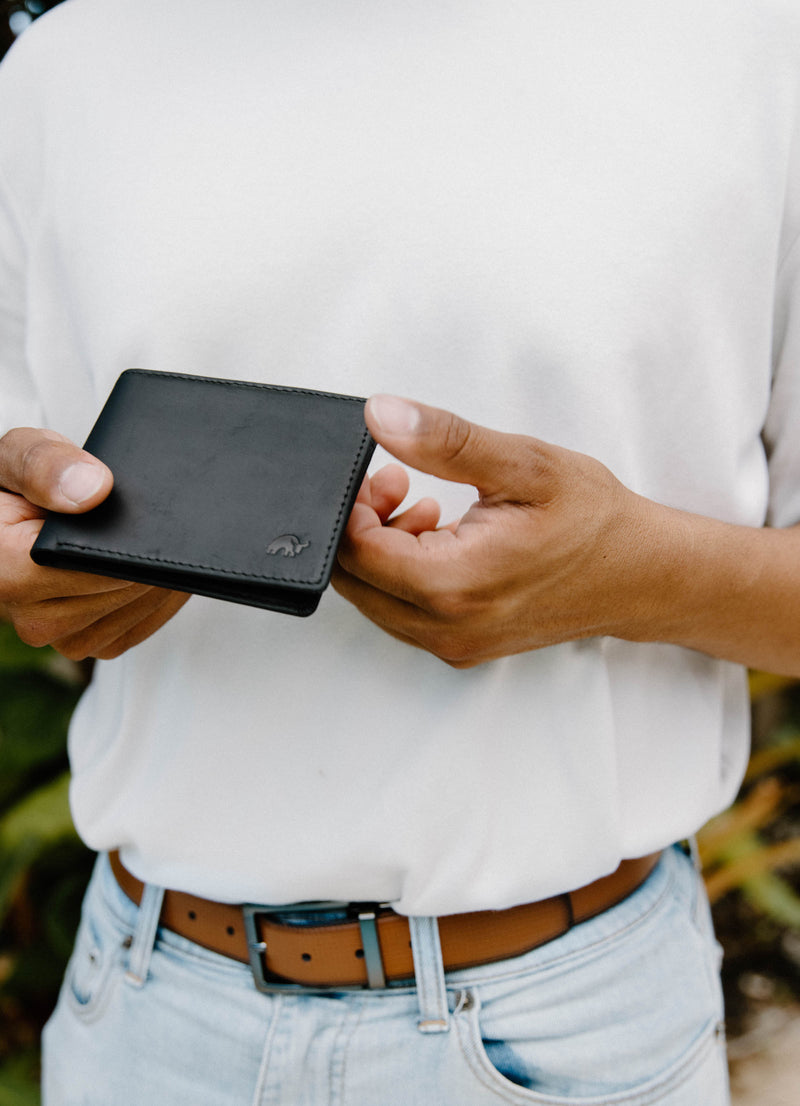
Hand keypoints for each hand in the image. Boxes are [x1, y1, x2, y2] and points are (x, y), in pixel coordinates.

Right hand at [0, 427, 189, 659]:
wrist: (21, 519)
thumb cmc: (20, 487)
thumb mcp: (21, 454)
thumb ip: (45, 465)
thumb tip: (90, 491)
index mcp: (2, 570)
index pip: (88, 562)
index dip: (122, 538)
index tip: (147, 515)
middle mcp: (26, 616)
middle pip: (118, 588)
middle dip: (146, 553)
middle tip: (160, 522)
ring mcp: (58, 636)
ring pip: (134, 607)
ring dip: (157, 574)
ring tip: (157, 539)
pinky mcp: (87, 644)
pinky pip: (139, 624)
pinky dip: (157, 595)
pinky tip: (156, 566)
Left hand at [333, 395, 656, 666]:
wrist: (643, 575)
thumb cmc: (594, 522)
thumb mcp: (524, 464)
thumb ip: (446, 442)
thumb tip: (383, 417)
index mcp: (455, 585)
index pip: (356, 552)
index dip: (353, 506)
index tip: (379, 472)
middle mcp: (447, 627)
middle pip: (356, 581)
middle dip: (363, 526)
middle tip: (397, 484)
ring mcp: (455, 643)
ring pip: (376, 599)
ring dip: (384, 549)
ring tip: (425, 508)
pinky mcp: (463, 645)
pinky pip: (404, 612)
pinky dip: (406, 573)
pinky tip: (440, 539)